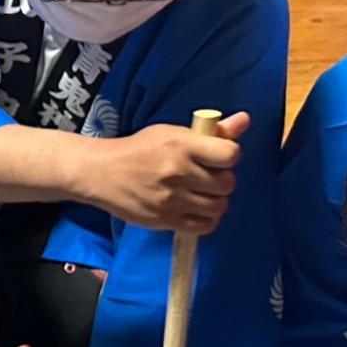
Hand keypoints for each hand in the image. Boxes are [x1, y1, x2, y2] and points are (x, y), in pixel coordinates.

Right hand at [76, 112, 248, 233]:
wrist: (101, 173)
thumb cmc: (138, 150)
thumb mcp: (171, 133)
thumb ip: (211, 131)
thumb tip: (245, 120)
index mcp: (182, 145)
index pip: (230, 154)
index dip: (230, 157)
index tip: (219, 158)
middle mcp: (178, 172)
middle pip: (227, 183)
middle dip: (223, 181)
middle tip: (208, 178)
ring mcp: (172, 199)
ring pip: (218, 206)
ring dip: (216, 201)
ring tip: (203, 195)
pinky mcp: (165, 220)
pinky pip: (204, 226)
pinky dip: (207, 220)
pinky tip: (198, 210)